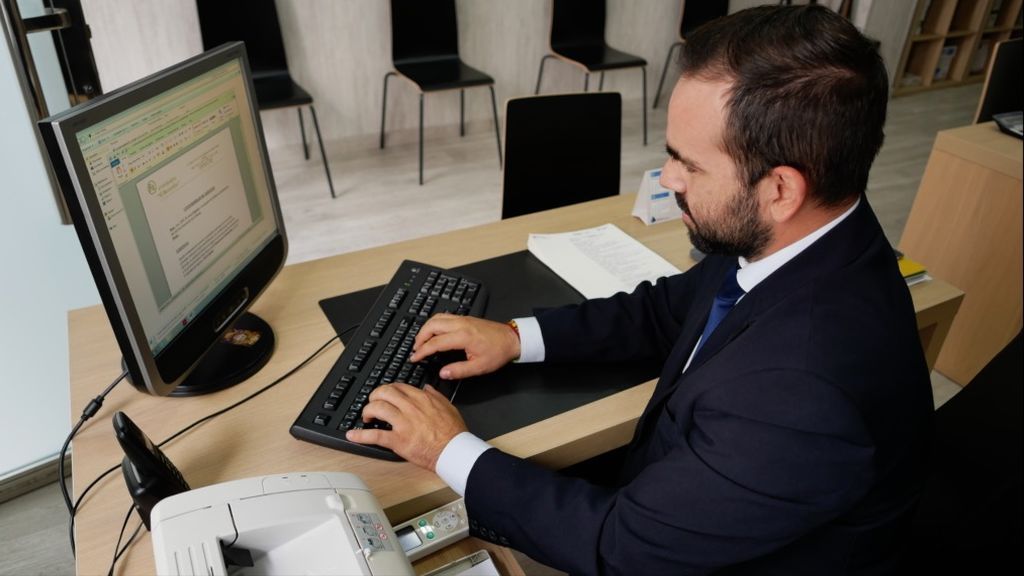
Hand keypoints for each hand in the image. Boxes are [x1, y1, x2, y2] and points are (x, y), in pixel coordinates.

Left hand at [345, 383, 467, 469]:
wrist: (453, 451)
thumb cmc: (453, 432)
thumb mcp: (448, 406)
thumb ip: (436, 395)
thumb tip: (427, 387)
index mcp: (422, 399)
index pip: (398, 386)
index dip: (388, 389)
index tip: (385, 394)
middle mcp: (410, 407)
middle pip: (384, 393)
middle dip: (374, 396)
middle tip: (373, 403)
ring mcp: (403, 423)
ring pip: (377, 408)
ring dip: (368, 411)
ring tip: (366, 416)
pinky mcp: (398, 440)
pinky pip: (375, 435)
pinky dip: (361, 435)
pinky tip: (352, 435)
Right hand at [410, 314, 519, 378]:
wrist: (512, 339)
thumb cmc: (498, 352)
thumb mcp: (479, 367)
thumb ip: (459, 371)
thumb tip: (443, 373)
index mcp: (463, 336)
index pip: (435, 343)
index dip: (422, 351)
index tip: (415, 358)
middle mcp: (461, 324)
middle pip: (432, 325)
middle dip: (420, 337)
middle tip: (416, 349)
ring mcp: (463, 319)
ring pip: (437, 318)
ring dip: (426, 328)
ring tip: (421, 341)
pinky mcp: (465, 318)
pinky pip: (444, 316)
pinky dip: (434, 323)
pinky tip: (433, 332)